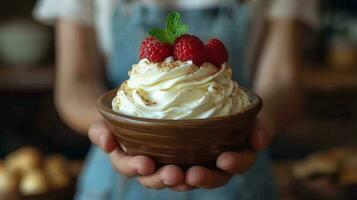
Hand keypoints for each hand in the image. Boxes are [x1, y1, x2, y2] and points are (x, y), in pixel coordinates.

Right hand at [88, 119, 271, 190]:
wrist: (196, 92)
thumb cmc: (158, 107)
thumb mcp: (128, 112)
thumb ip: (109, 127)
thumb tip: (104, 138)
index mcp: (158, 158)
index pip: (143, 171)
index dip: (139, 171)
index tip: (143, 162)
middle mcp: (184, 163)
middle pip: (176, 181)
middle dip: (172, 181)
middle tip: (172, 174)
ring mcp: (211, 158)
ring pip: (213, 177)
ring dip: (209, 178)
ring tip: (202, 170)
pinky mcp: (235, 147)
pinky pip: (246, 154)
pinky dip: (250, 148)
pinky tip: (255, 138)